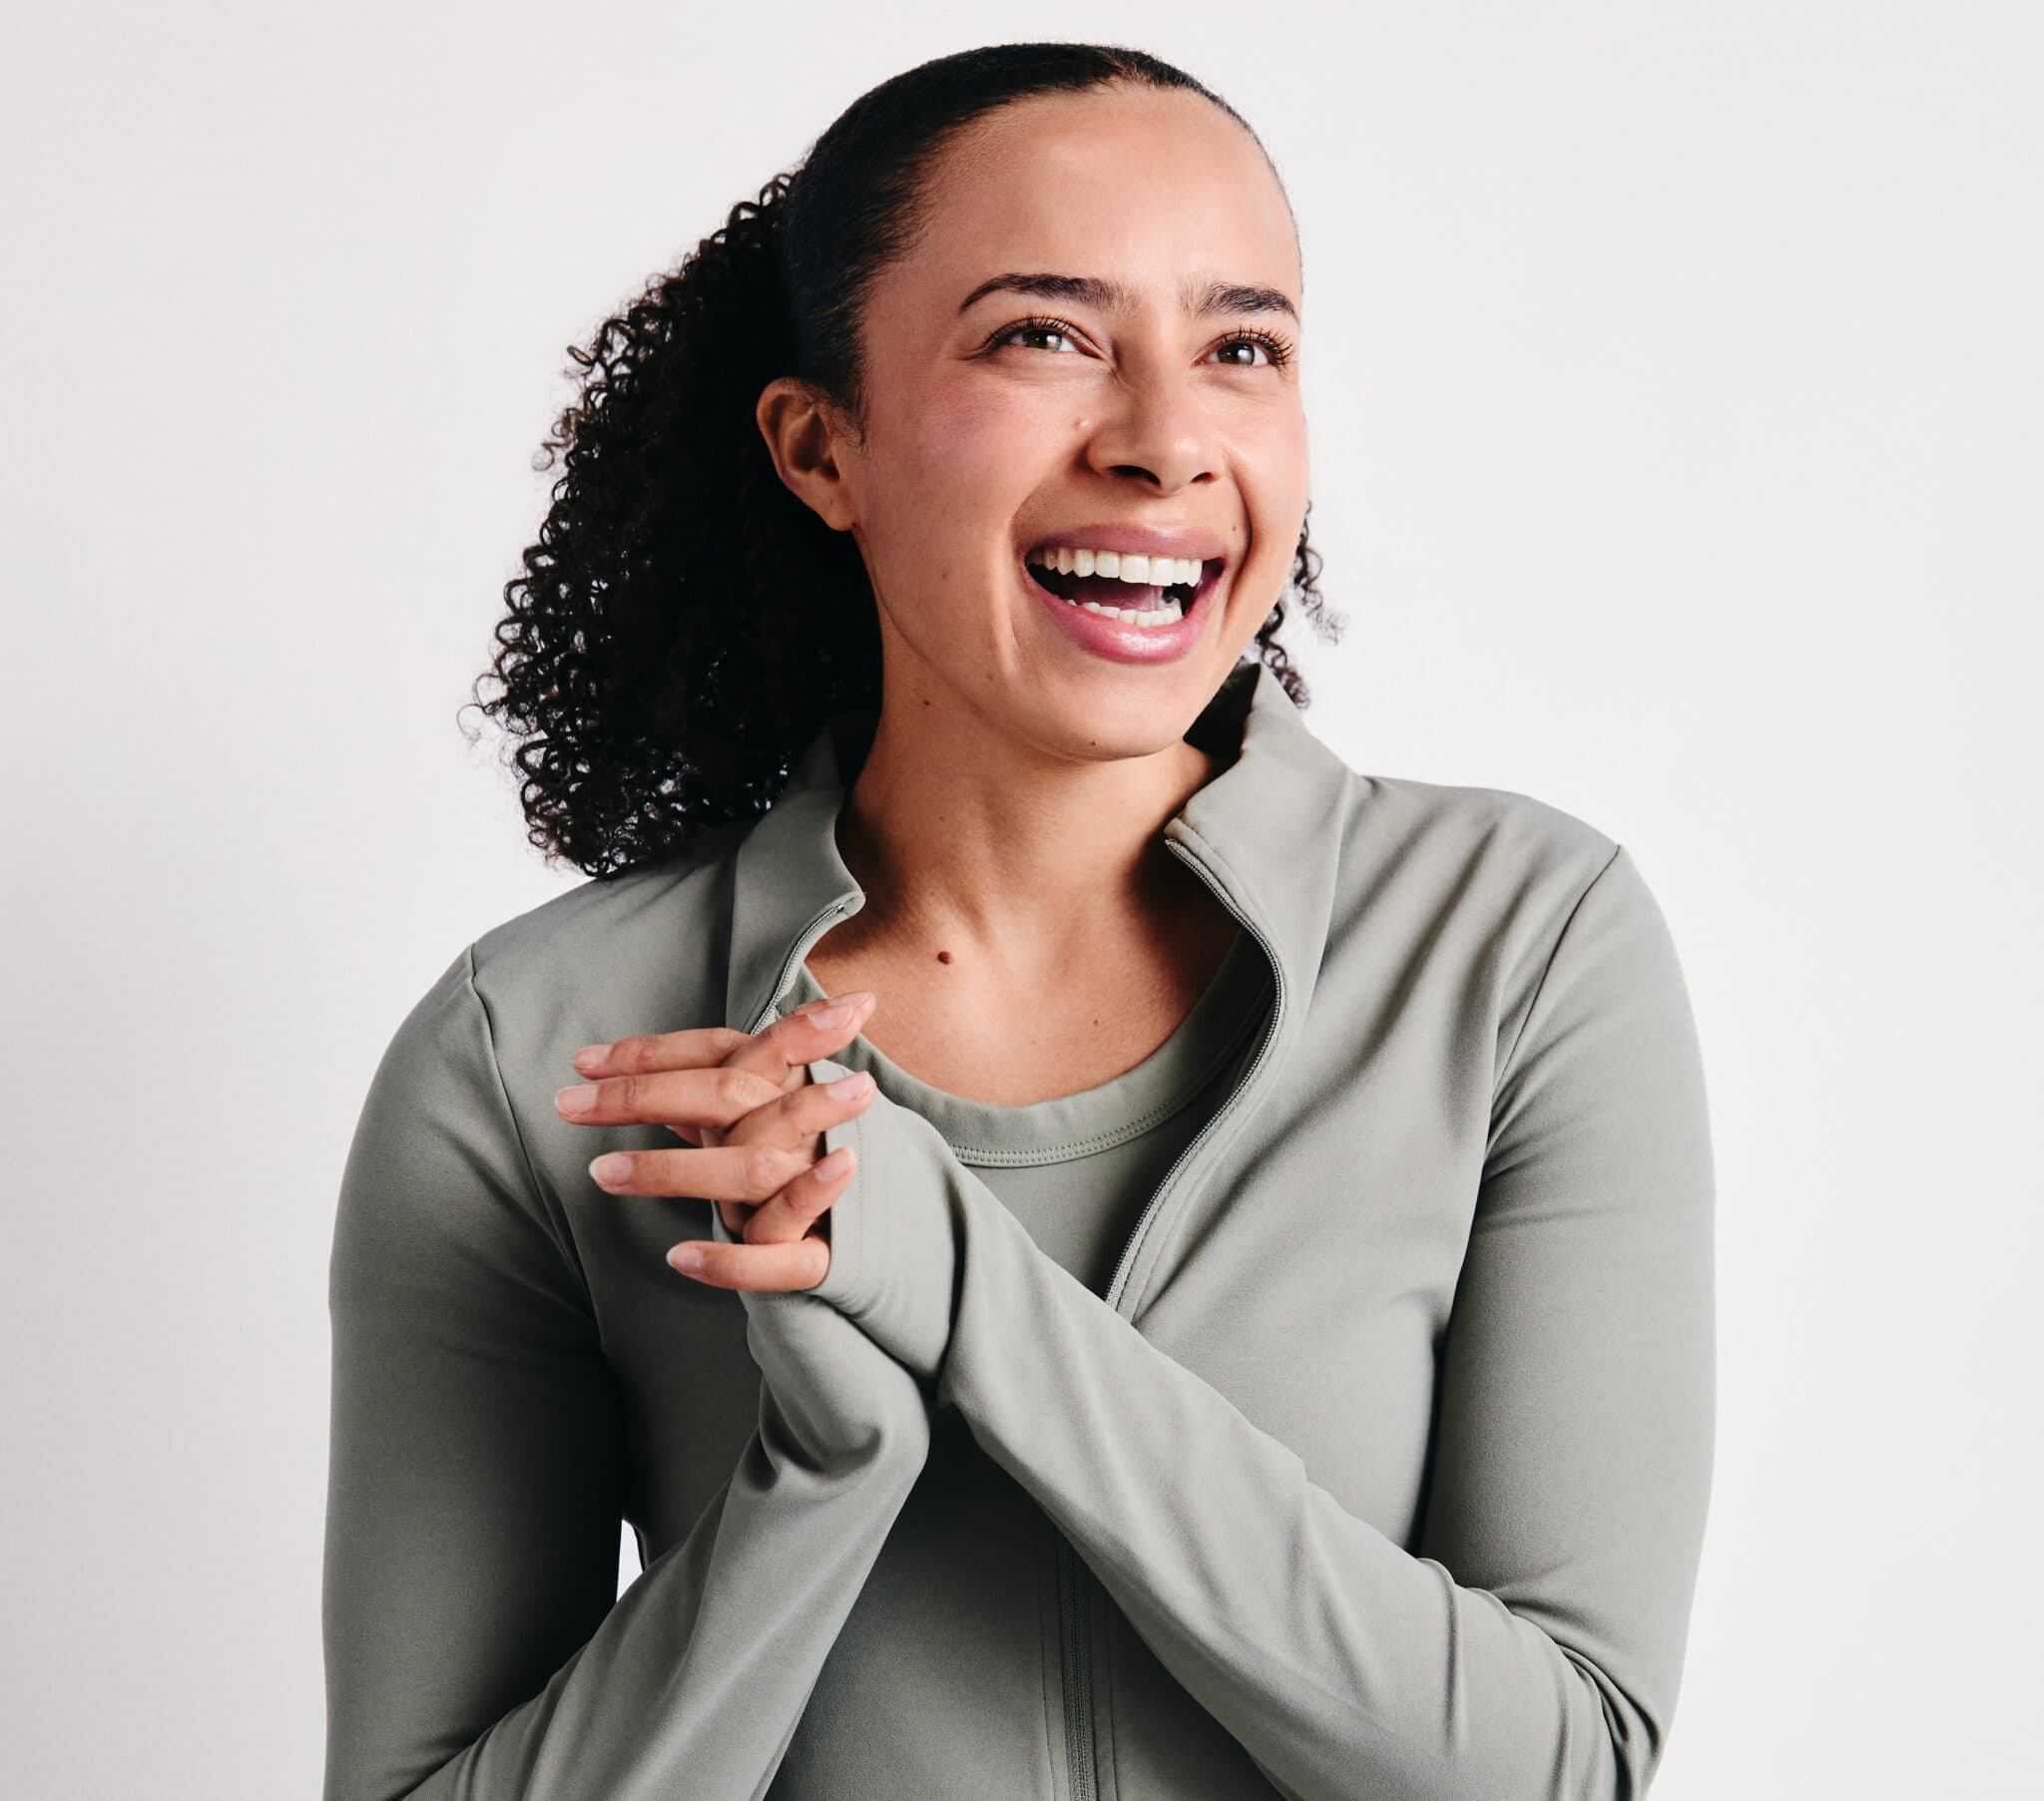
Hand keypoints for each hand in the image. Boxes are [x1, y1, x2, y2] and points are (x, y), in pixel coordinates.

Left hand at [555, 991, 880, 1290]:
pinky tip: (679, 1258)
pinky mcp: (826, 1256)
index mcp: (795, 1085)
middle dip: (642, 1096)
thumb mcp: (771, 1117)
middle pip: (725, 1094)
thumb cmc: (818, 1164)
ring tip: (602, 1174)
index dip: (651, 1053)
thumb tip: (635, 1068)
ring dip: (673, 1171)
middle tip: (566, 1104)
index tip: (581, 1061)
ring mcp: (820, 1187)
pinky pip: (780, 1260)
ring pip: (749, 1171)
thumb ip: (719, 1090)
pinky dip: (729, 1261)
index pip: (720, 1051)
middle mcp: (808, 1127)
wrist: (912, 1233)